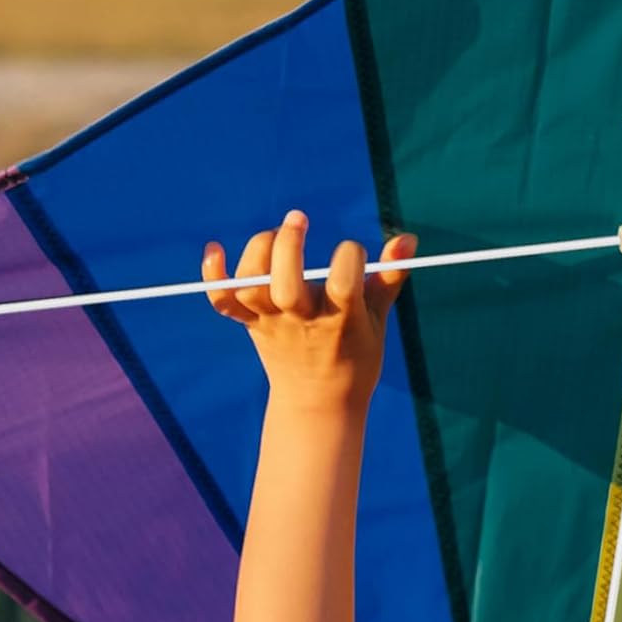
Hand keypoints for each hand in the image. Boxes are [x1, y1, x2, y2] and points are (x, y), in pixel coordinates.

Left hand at [203, 210, 415, 415]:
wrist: (319, 402)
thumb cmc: (355, 355)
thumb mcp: (378, 319)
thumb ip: (389, 277)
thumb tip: (408, 238)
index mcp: (341, 320)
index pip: (344, 280)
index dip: (351, 255)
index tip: (355, 254)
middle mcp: (303, 321)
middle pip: (286, 283)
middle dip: (290, 245)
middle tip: (298, 219)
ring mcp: (272, 323)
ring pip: (253, 286)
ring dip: (258, 253)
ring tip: (275, 236)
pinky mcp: (250, 324)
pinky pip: (223, 301)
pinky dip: (213, 275)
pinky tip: (215, 250)